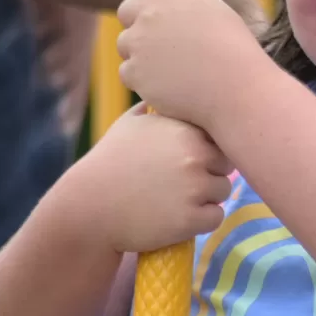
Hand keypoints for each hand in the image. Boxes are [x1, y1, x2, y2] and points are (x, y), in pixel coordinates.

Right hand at [58, 105, 233, 253]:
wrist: (88, 206)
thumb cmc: (109, 163)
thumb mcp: (129, 125)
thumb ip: (155, 108)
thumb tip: (169, 95)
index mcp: (185, 130)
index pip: (220, 138)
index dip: (206, 150)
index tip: (186, 160)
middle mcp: (194, 155)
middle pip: (226, 165)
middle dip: (209, 173)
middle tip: (179, 183)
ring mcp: (194, 188)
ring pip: (222, 191)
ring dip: (206, 197)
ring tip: (175, 199)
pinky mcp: (191, 219)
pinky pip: (215, 218)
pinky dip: (201, 220)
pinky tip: (177, 216)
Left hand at [115, 0, 266, 124]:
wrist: (237, 90)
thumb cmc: (233, 51)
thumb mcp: (213, 10)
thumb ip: (182, 0)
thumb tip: (163, 1)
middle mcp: (151, 11)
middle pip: (126, 9)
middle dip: (139, 22)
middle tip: (167, 41)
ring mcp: (139, 42)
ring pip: (126, 43)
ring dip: (142, 53)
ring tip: (177, 66)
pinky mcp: (134, 72)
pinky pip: (128, 72)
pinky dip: (144, 80)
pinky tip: (172, 84)